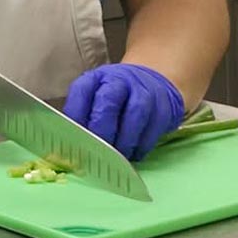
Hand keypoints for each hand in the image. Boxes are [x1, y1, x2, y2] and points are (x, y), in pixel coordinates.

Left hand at [64, 63, 184, 160]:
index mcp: (96, 78)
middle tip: (96, 152)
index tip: (73, 139)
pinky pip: (153, 128)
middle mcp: (119, 81)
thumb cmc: (117, 98)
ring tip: (116, 159)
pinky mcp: (164, 108)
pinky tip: (134, 155)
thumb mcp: (96, 98)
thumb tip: (73, 144)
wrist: (153, 85)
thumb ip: (85, 116)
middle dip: (101, 130)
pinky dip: (142, 146)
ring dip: (124, 141)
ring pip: (134, 115)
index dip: (76, 116)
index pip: (81, 92)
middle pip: (108, 101)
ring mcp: (144, 92)